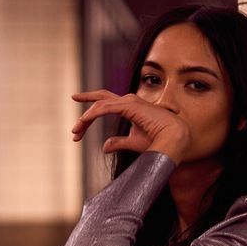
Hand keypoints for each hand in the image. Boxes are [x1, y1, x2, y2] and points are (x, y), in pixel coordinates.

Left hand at [70, 89, 190, 161]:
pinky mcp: (129, 106)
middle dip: (85, 101)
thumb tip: (104, 147)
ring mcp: (129, 102)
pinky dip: (92, 115)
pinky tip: (83, 122)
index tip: (79, 123)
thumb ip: (118, 142)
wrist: (173, 140)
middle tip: (73, 109)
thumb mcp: (133, 142)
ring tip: (75, 132)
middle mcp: (128, 101)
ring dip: (85, 118)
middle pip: (101, 98)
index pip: (106, 103)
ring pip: (99, 106)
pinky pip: (104, 108)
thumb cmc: (158, 141)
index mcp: (130, 108)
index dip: (91, 110)